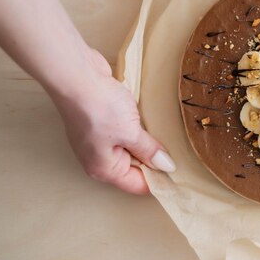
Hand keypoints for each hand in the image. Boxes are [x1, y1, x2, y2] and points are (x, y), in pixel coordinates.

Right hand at [51, 48, 175, 194]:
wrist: (76, 74)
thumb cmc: (100, 107)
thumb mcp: (130, 132)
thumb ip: (148, 150)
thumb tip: (166, 167)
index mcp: (103, 169)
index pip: (137, 185)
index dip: (159, 181)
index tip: (183, 174)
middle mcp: (99, 158)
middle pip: (134, 168)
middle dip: (155, 161)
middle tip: (182, 154)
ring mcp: (99, 139)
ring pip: (131, 148)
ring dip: (147, 143)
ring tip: (171, 139)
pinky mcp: (101, 122)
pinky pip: (125, 132)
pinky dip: (138, 130)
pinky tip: (152, 123)